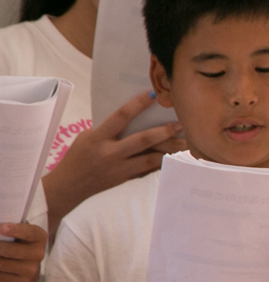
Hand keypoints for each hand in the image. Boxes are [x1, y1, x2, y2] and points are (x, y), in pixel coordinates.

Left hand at [0, 223, 45, 281]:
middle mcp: (38, 254)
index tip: (2, 227)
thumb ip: (8, 228)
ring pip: (1, 264)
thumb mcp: (17, 235)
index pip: (29, 232)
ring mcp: (31, 270)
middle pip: (9, 250)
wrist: (23, 273)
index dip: (15, 230)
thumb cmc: (15, 246)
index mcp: (39, 237)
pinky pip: (0, 276)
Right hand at [42, 91, 185, 226]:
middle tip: (181, 124)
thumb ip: (109, 129)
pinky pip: (147, 170)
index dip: (137, 105)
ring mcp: (119, 169)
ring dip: (169, 150)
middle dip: (164, 132)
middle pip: (142, 140)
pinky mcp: (126, 179)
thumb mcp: (88, 137)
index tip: (153, 95)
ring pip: (150, 159)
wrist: (69, 186)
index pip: (120, 117)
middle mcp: (110, 154)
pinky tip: (174, 156)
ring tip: (186, 143)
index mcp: (97, 138)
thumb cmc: (78, 156)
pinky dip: (161, 162)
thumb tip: (135, 117)